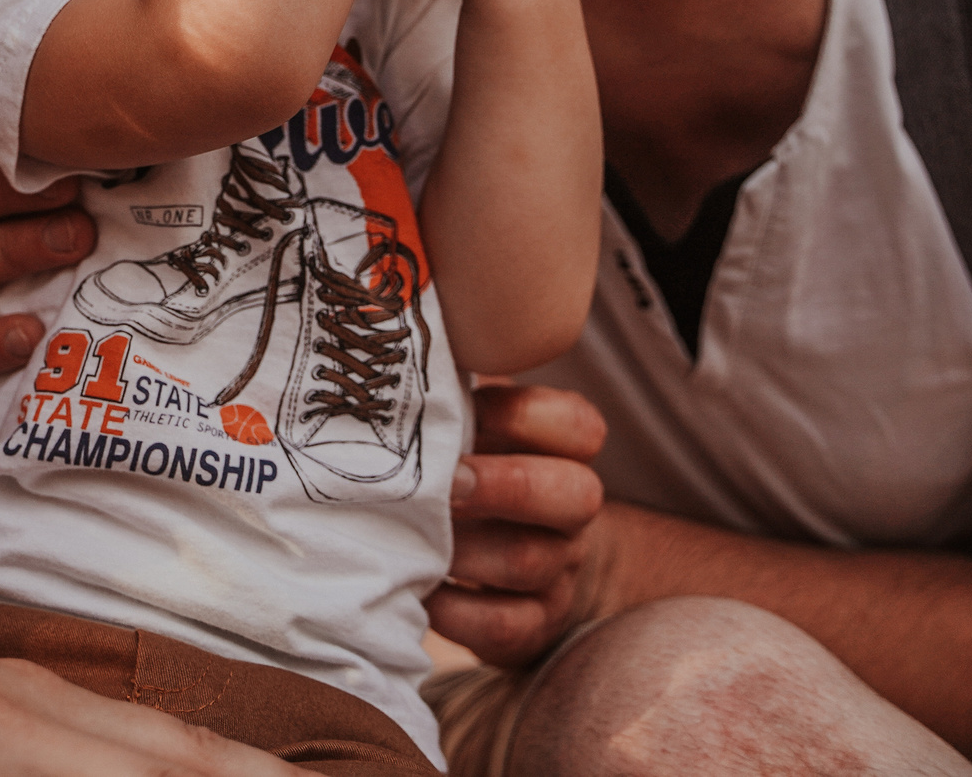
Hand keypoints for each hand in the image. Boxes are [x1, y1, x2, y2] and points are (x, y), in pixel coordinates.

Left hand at [428, 384, 613, 666]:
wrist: (504, 568)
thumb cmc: (472, 471)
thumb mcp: (474, 429)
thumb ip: (454, 394)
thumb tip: (391, 346)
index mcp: (563, 452)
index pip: (580, 426)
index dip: (527, 416)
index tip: (470, 410)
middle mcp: (572, 511)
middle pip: (577, 495)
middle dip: (509, 486)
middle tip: (447, 483)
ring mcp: (558, 571)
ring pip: (535, 561)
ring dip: (471, 551)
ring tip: (419, 539)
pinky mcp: (534, 626)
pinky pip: (507, 625)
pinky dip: (458, 613)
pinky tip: (419, 591)